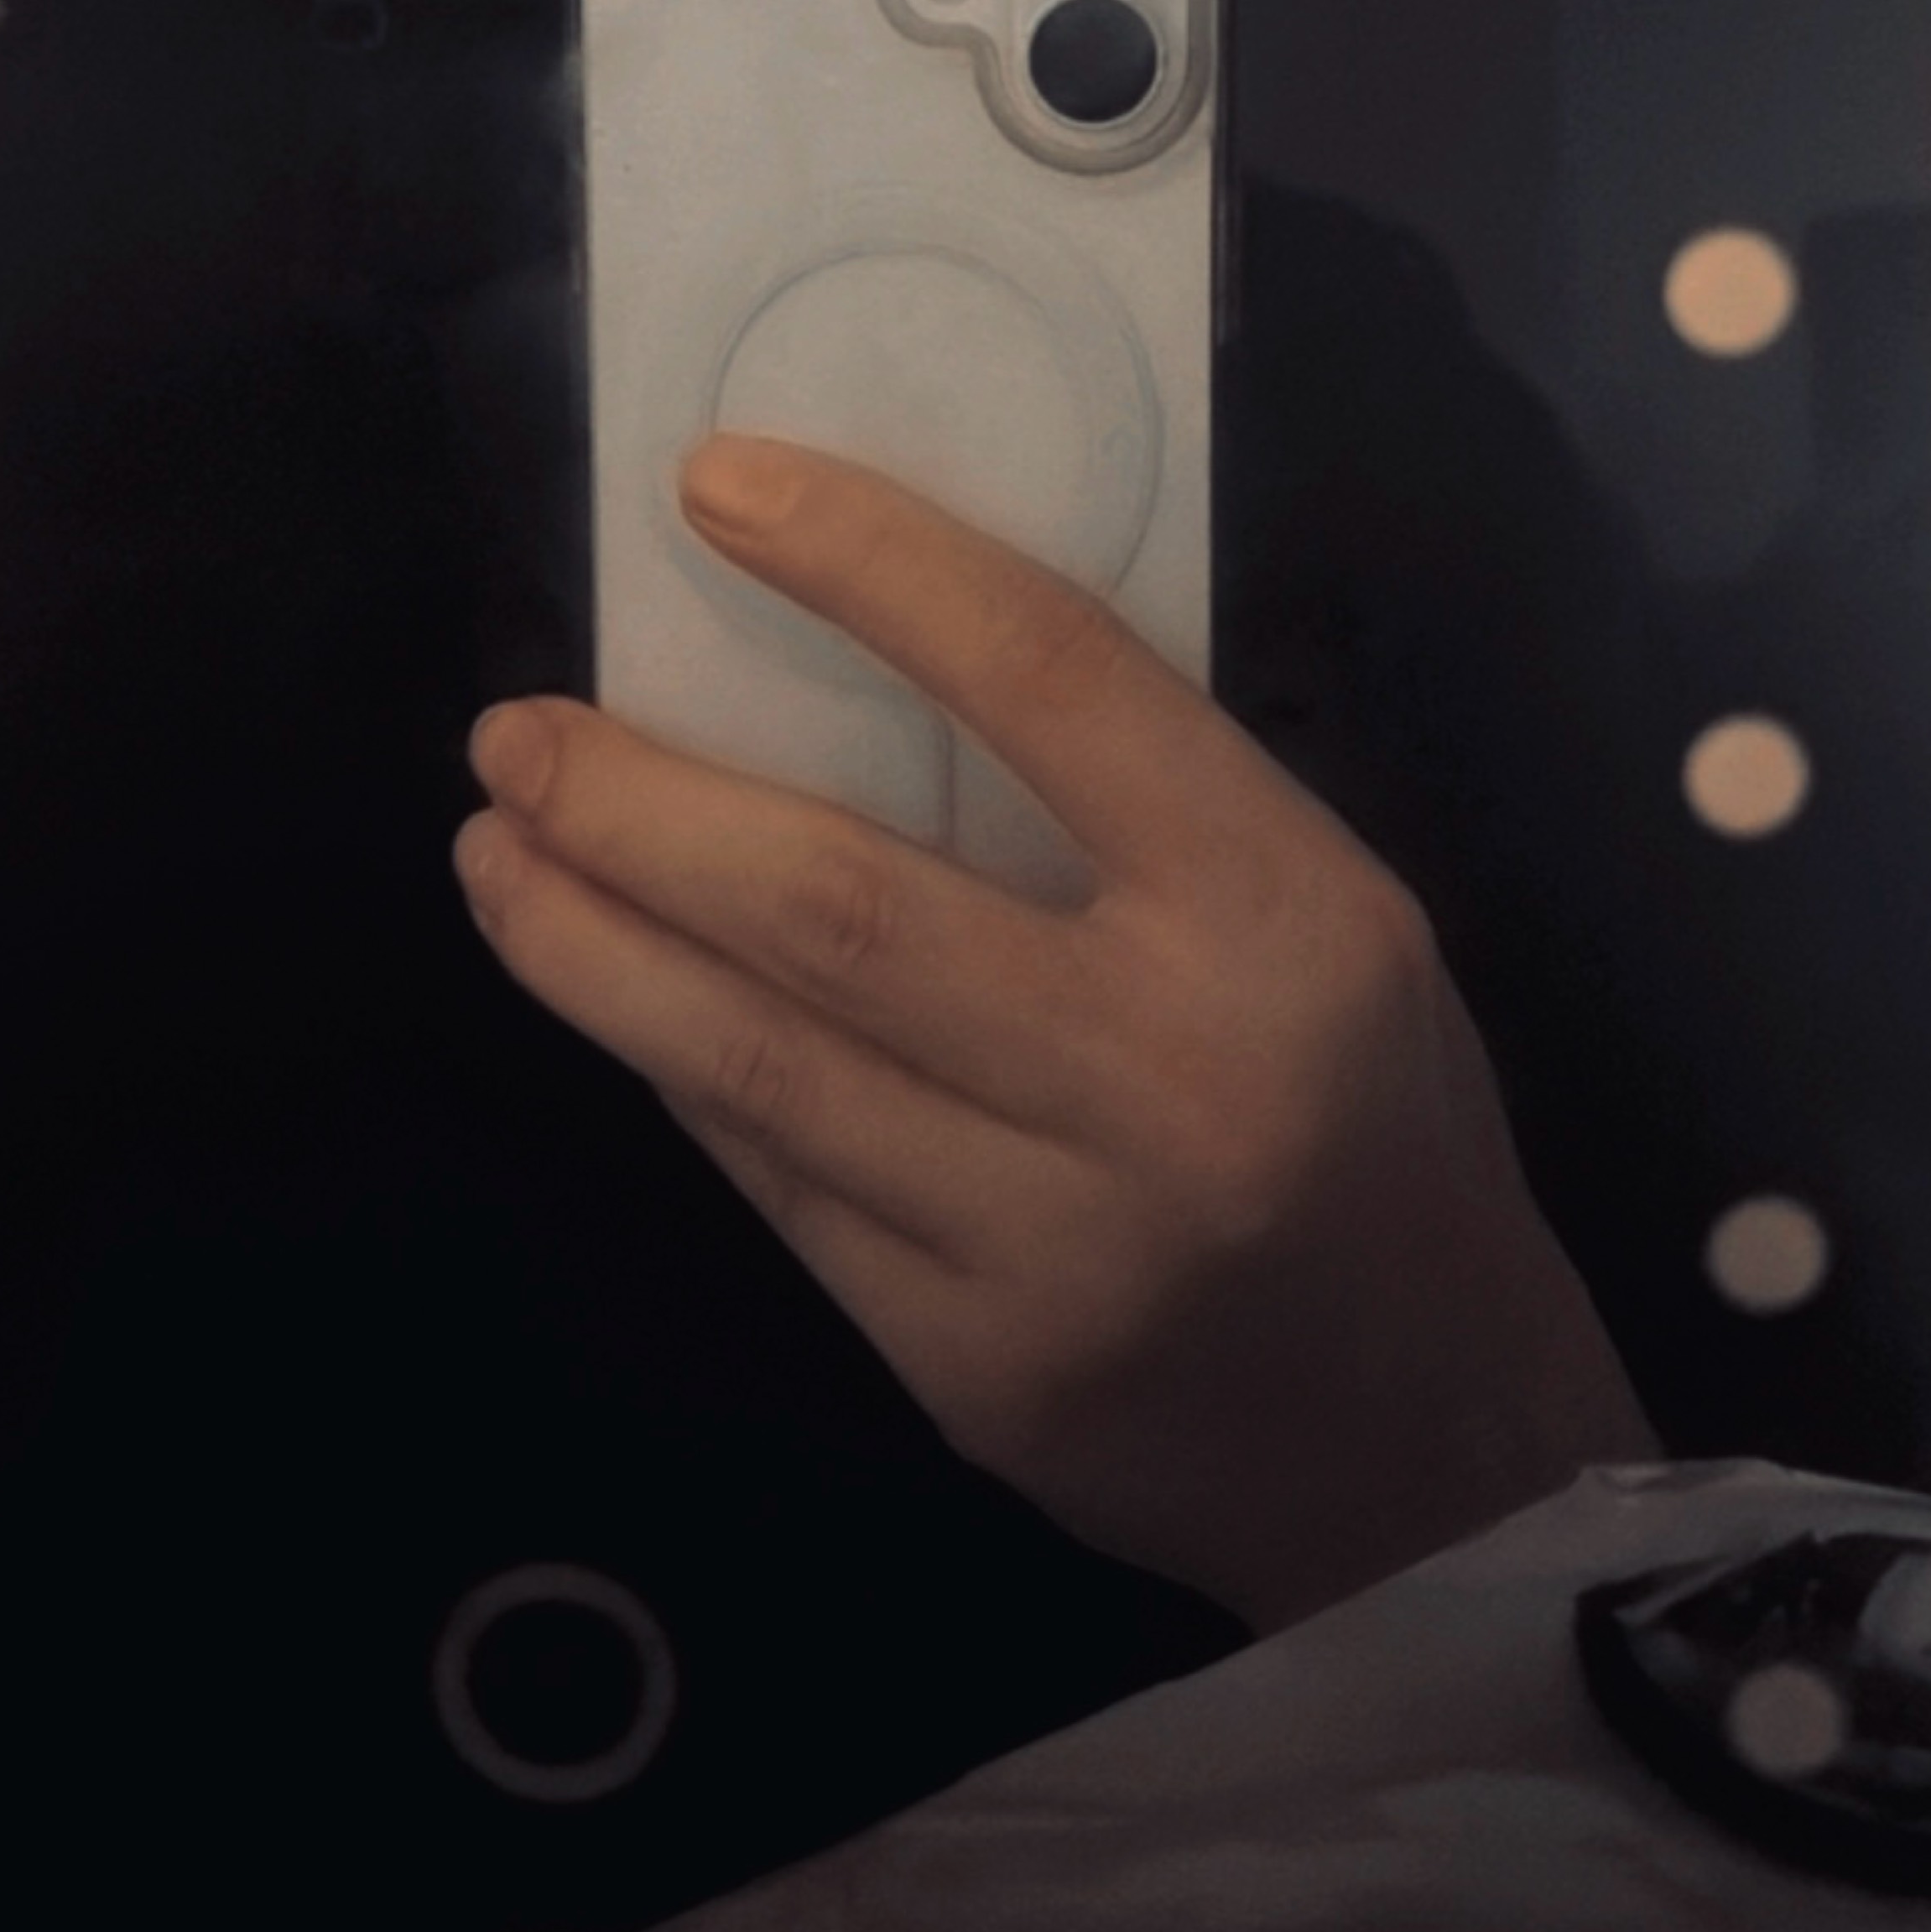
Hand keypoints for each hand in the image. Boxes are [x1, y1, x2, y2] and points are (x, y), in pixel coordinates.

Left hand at [456, 433, 1655, 1632]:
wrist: (1436, 1442)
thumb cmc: (1375, 1117)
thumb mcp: (1323, 913)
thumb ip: (1135, 807)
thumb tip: (862, 670)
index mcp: (1281, 915)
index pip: (1050, 681)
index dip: (869, 565)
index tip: (714, 489)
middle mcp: (1161, 1075)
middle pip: (835, 905)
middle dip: (635, 809)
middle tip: (513, 733)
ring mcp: (1055, 1243)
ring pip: (759, 1062)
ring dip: (590, 945)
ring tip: (495, 853)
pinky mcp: (973, 1369)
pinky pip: (777, 1186)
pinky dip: (674, 1067)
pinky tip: (607, 991)